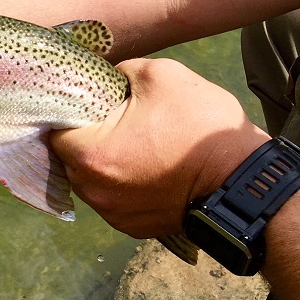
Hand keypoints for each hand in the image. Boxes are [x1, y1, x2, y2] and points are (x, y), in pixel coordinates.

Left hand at [49, 58, 270, 237]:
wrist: (244, 181)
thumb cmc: (201, 126)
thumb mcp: (161, 76)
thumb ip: (121, 72)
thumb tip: (106, 77)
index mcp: (89, 154)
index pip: (56, 131)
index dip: (69, 113)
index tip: (87, 105)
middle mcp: (91, 190)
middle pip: (69, 159)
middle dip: (86, 140)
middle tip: (113, 123)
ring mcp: (111, 213)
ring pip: (90, 182)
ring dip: (103, 164)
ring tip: (133, 146)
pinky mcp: (130, 227)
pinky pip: (112, 201)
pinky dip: (121, 186)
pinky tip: (144, 170)